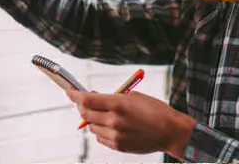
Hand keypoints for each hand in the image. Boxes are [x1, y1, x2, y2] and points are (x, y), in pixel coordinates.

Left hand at [66, 89, 194, 158]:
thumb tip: (93, 96)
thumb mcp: (134, 96)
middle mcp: (114, 120)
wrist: (169, 131)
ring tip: (105, 113)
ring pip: (91, 126)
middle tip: (83, 101)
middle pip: (86, 114)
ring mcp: (115, 135)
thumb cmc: (154, 109)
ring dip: (93, 119)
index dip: (75, 95)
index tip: (68, 91)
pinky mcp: (118, 146)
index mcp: (118, 104)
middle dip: (81, 106)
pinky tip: (111, 125)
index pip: (87, 100)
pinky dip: (100, 130)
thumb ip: (113, 97)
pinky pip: (100, 137)